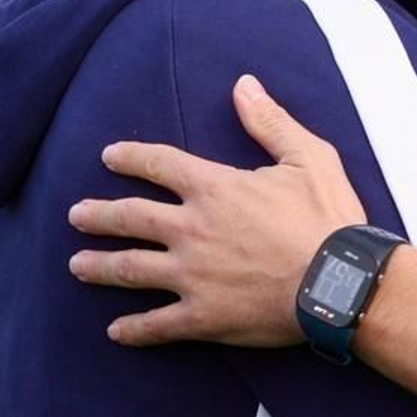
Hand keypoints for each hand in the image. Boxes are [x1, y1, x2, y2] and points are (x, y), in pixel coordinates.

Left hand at [67, 75, 364, 348]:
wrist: (341, 283)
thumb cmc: (329, 220)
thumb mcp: (308, 157)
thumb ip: (270, 122)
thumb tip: (243, 85)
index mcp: (214, 188)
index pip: (158, 164)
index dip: (131, 157)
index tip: (108, 156)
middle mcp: (192, 229)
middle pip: (130, 218)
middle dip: (98, 215)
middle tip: (76, 216)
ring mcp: (192, 276)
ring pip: (130, 269)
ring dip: (100, 266)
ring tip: (77, 266)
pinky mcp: (203, 317)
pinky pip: (157, 325)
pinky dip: (134, 329)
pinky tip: (115, 331)